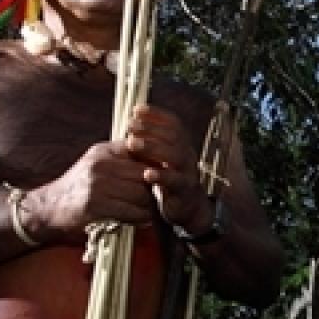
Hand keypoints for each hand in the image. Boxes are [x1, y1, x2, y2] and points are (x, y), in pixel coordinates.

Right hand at [17, 141, 155, 244]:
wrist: (48, 207)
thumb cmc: (79, 186)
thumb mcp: (97, 163)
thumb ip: (122, 159)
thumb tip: (156, 160)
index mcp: (104, 151)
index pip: (141, 151)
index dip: (155, 166)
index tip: (161, 177)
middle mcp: (101, 164)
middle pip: (145, 174)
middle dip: (154, 188)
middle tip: (158, 198)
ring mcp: (98, 184)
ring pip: (141, 194)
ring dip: (149, 206)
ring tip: (150, 210)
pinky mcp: (96, 205)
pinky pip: (131, 211)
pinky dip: (140, 218)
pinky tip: (141, 220)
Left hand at [124, 104, 213, 234]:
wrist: (188, 208)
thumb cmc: (168, 180)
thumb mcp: (161, 159)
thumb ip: (150, 143)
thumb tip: (131, 123)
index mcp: (182, 145)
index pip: (173, 124)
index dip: (157, 114)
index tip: (137, 110)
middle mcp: (187, 155)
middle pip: (173, 136)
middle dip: (150, 128)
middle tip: (130, 125)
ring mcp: (187, 172)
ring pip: (175, 156)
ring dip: (152, 147)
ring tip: (132, 143)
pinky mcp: (184, 191)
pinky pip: (175, 181)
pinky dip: (161, 176)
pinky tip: (147, 174)